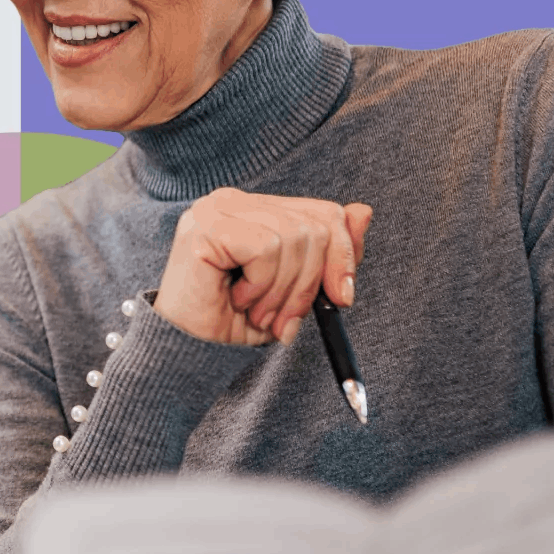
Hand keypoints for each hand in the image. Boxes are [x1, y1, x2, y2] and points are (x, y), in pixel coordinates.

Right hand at [153, 187, 372, 345]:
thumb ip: (331, 252)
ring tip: (258, 313)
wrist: (189, 353)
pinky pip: (265, 248)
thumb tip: (364, 211)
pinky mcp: (206, 227)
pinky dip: (261, 285)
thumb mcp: (297, 290)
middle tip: (286, 318)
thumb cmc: (236, 322)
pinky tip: (238, 300)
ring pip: (292, 238)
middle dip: (310, 283)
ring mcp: (217, 209)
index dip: (342, 255)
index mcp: (257, 209)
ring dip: (282, 292)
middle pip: (314, 226)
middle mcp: (235, 201)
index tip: (341, 298)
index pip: (323, 212)